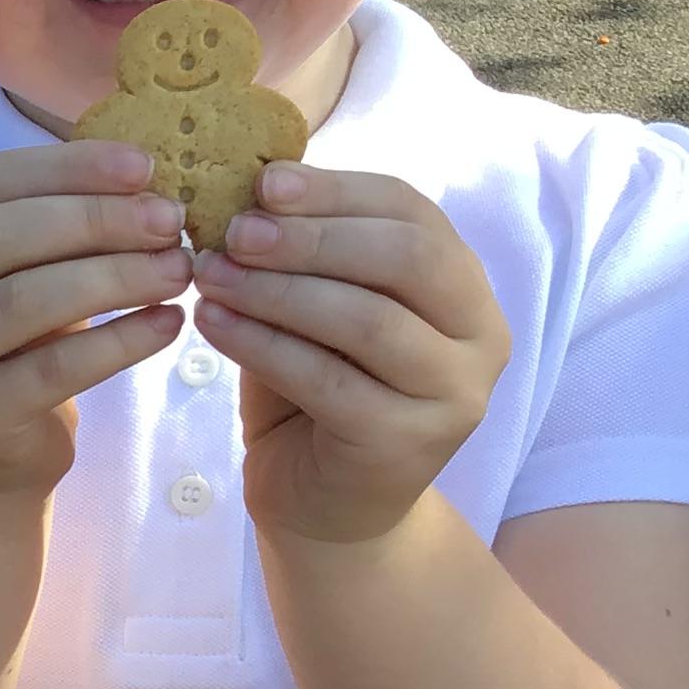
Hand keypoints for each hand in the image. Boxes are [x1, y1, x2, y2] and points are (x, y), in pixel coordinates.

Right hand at [0, 141, 193, 496]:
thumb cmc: (7, 347)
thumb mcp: (14, 274)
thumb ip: (50, 222)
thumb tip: (141, 176)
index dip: (67, 167)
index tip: (145, 167)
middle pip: (1, 237)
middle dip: (97, 220)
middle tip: (171, 222)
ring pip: (25, 300)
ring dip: (116, 277)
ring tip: (178, 271)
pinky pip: (53, 369)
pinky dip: (120, 341)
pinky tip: (168, 324)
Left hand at [191, 164, 509, 545]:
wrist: (325, 507)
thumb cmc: (315, 393)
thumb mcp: (315, 309)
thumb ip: (306, 253)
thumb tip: (250, 183)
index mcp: (465, 285)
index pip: (413, 213)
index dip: (337, 191)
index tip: (262, 181)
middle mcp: (480, 336)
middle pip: (404, 258)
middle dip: (312, 236)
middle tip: (233, 232)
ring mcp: (454, 394)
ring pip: (366, 319)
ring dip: (277, 289)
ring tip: (208, 274)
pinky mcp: (408, 443)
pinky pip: (328, 378)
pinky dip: (262, 344)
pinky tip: (210, 323)